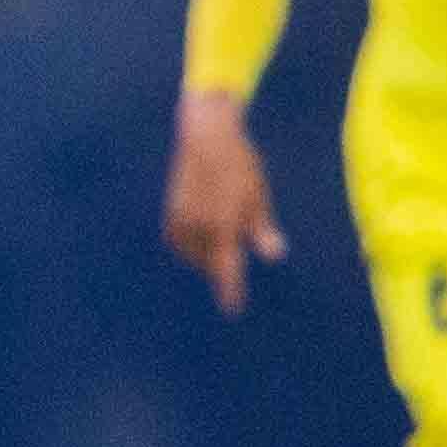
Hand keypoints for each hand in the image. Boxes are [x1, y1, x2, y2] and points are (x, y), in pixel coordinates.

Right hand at [160, 92, 284, 317]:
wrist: (206, 136)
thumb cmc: (239, 165)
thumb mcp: (258, 196)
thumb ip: (263, 228)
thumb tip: (275, 255)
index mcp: (224, 224)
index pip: (227, 267)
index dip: (230, 290)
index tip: (232, 309)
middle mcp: (198, 225)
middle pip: (209, 261)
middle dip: (218, 266)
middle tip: (231, 261)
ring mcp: (181, 218)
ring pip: (191, 252)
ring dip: (202, 256)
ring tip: (215, 246)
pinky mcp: (171, 210)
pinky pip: (177, 240)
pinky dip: (188, 244)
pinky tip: (196, 238)